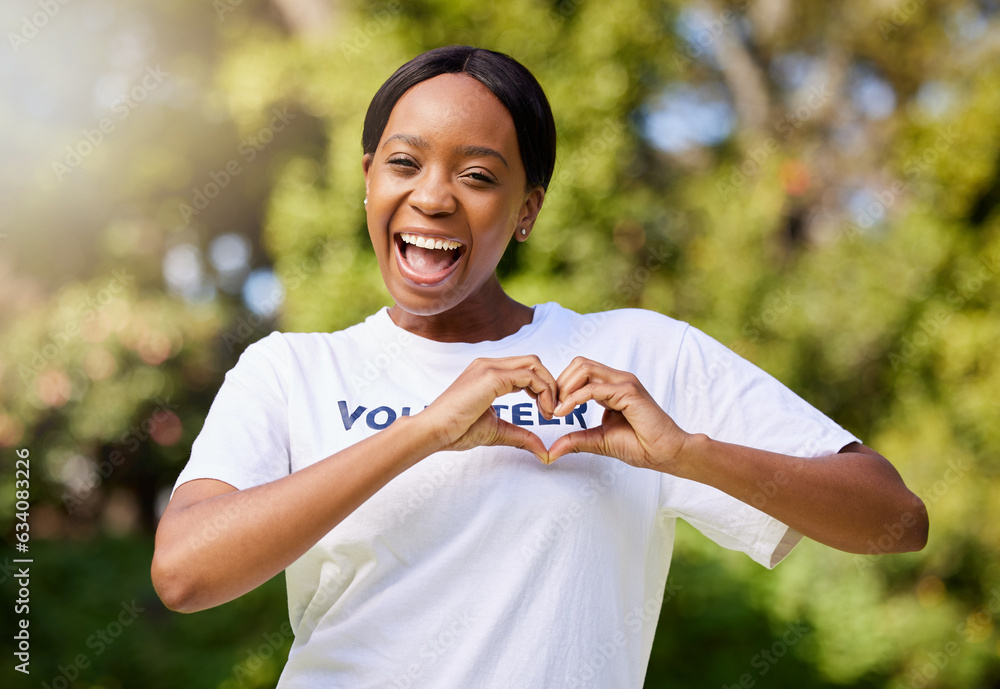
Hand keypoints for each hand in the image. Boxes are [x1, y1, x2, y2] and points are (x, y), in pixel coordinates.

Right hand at [421, 355, 557, 462]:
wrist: (434, 431)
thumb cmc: (457, 430)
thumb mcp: (497, 430)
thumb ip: (521, 436)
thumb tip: (543, 451)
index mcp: (488, 373)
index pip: (525, 369)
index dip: (542, 387)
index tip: (546, 411)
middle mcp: (489, 365)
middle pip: (533, 362)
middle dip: (550, 384)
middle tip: (552, 411)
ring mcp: (490, 368)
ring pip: (534, 364)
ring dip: (549, 387)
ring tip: (549, 412)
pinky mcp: (492, 377)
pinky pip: (529, 376)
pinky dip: (543, 391)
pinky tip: (542, 412)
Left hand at [547, 357, 688, 470]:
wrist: (666, 453)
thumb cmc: (640, 445)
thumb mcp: (599, 440)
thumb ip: (576, 440)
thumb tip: (551, 451)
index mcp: (611, 387)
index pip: (579, 371)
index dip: (561, 387)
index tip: (551, 410)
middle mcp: (618, 379)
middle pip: (579, 364)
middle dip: (560, 383)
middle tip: (551, 408)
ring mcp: (624, 382)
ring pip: (584, 368)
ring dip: (565, 387)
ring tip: (558, 409)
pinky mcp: (628, 392)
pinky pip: (593, 388)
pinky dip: (574, 398)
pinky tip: (565, 412)